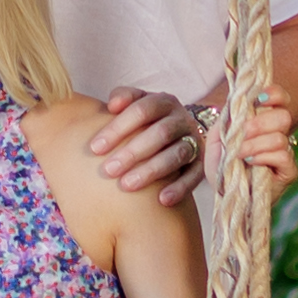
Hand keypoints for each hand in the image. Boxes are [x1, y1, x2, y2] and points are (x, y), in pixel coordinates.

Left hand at [90, 85, 212, 201]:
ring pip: (177, 155)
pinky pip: (195, 176)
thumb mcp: (136, 104)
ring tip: (127, 185)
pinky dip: (179, 188)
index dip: (118, 128)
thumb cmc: (146, 121)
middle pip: (160, 134)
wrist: (179, 132)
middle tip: (108, 170)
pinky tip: (162, 200)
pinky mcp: (202, 163)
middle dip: (132, 152)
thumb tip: (111, 106)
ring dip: (151, 171)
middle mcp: (182, 119)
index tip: (95, 148)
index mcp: (164, 102)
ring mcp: (194, 141)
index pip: (142, 110)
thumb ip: (122, 98)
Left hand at [228, 93, 297, 193]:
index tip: (258, 98)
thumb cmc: (221, 162)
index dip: (274, 94)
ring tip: (239, 153)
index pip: (280, 99)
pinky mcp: (288, 172)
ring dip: (255, 144)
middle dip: (260, 123)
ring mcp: (285, 152)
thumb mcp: (216, 136)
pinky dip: (263, 156)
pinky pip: (283, 156)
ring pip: (280, 138)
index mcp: (264, 120)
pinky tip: (250, 161)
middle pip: (284, 116)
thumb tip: (237, 104)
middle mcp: (278, 133)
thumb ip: (227, 118)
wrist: (222, 190)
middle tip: (243, 132)